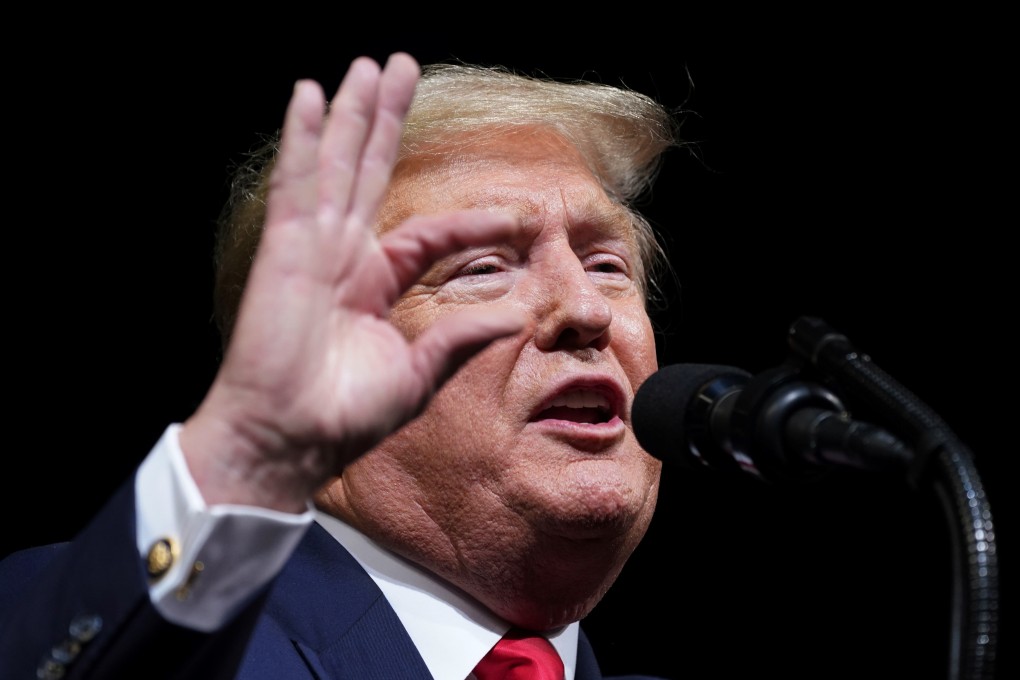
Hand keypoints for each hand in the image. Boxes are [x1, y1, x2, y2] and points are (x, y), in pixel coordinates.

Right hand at [180, 53, 523, 510]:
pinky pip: (297, 184)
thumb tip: (518, 317)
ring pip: (339, 166)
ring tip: (368, 68)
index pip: (430, 235)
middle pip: (371, 173)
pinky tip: (309, 95)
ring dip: (352, 115)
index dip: (472, 222)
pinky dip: (302, 139)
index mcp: (374, 284)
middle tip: (400, 70)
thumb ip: (460, 341)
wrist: (287, 438)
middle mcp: (344, 257)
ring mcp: (313, 247)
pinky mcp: (285, 249)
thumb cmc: (342, 417)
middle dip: (386, 121)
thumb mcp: (417, 376)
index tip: (517, 215)